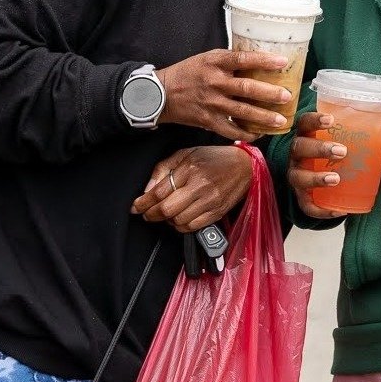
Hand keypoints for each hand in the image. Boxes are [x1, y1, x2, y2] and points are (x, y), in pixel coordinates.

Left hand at [131, 144, 251, 232]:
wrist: (245, 166)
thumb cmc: (214, 158)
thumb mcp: (186, 154)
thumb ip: (164, 169)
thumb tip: (147, 189)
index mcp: (190, 169)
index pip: (159, 192)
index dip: (143, 202)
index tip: (136, 206)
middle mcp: (200, 186)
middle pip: (167, 209)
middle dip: (151, 214)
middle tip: (146, 213)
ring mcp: (210, 201)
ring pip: (178, 220)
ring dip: (166, 220)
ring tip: (165, 213)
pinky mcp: (217, 212)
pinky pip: (192, 227)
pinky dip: (181, 226)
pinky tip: (179, 218)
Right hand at [155, 49, 291, 140]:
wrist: (160, 94)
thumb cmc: (188, 73)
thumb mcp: (207, 58)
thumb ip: (230, 61)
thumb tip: (260, 61)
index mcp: (215, 62)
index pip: (242, 59)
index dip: (263, 60)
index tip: (283, 62)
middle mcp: (214, 82)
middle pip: (246, 88)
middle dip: (269, 93)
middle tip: (287, 96)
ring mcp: (211, 103)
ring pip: (242, 112)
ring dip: (263, 117)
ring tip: (281, 120)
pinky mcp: (208, 120)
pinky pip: (230, 130)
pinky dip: (245, 134)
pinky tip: (259, 134)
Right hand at [288, 112, 347, 219]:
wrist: (315, 180)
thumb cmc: (331, 154)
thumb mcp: (343, 141)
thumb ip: (365, 133)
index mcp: (307, 135)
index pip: (304, 122)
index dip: (314, 119)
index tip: (331, 120)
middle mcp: (297, 154)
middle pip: (300, 147)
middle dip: (319, 148)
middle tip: (342, 151)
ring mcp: (296, 175)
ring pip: (298, 177)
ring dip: (316, 178)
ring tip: (336, 179)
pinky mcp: (300, 197)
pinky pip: (306, 205)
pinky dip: (320, 210)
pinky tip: (338, 211)